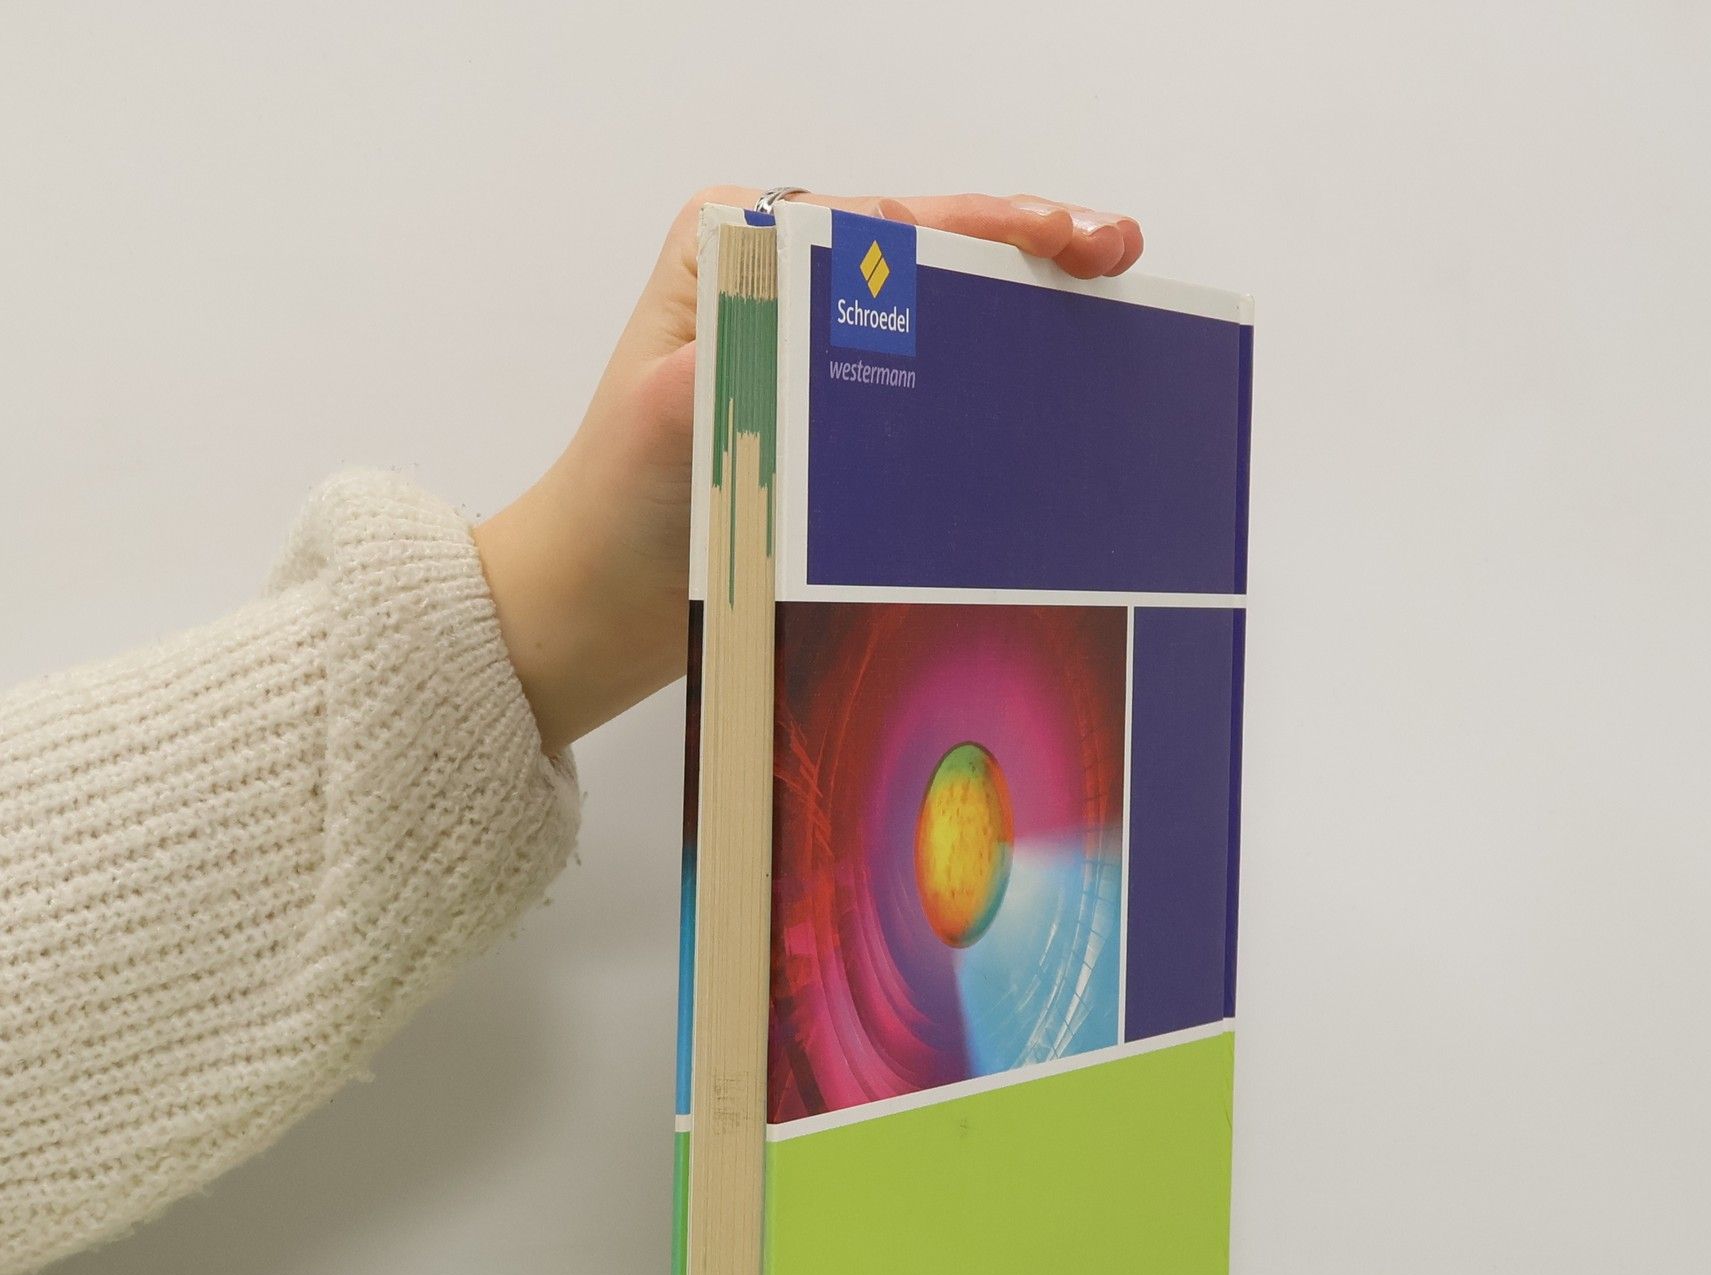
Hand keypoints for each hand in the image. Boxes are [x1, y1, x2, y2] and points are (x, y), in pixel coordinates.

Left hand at [473, 189, 1145, 753]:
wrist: (594, 609)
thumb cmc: (619, 512)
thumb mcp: (680, 417)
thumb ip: (754, 350)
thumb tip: (847, 303)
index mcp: (737, 248)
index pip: (882, 224)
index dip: (983, 226)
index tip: (1060, 242)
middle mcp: (778, 284)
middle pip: (924, 253)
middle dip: (1023, 249)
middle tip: (1111, 254)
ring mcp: (809, 349)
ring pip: (934, 312)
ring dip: (1018, 308)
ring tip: (1104, 299)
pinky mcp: (829, 416)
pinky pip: (923, 384)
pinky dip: (987, 379)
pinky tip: (1048, 385)